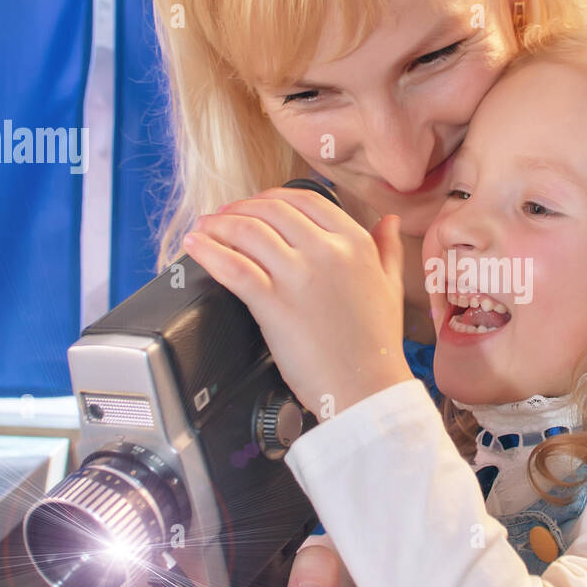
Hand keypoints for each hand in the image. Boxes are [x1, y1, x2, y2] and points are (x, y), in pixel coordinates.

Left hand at [181, 188, 412, 414]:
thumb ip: (388, 249)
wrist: (366, 389)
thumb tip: (389, 221)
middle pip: (271, 211)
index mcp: (355, 243)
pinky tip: (195, 245)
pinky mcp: (274, 303)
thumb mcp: (391, 286)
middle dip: (239, 209)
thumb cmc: (377, 344)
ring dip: (218, 225)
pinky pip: (233, 266)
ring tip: (204, 229)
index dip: (271, 198)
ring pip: (248, 231)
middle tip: (222, 217)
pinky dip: (208, 251)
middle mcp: (327, 252)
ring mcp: (299, 276)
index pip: (305, 200)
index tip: (255, 205)